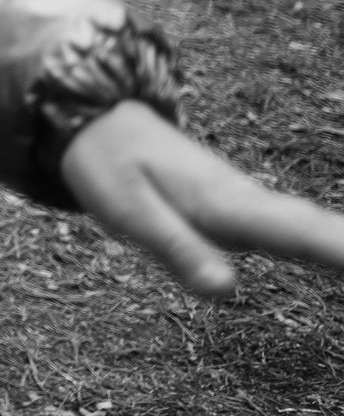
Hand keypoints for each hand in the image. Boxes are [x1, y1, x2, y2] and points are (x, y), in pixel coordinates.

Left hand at [61, 99, 343, 298]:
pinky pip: (304, 234)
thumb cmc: (110, 169)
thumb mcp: (131, 214)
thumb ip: (178, 250)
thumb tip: (229, 293)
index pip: (302, 234)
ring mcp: (256, 207)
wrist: (96, 123)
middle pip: (328, 236)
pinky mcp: (249, 213)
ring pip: (321, 233)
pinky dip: (336, 248)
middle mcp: (255, 204)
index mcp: (231, 205)